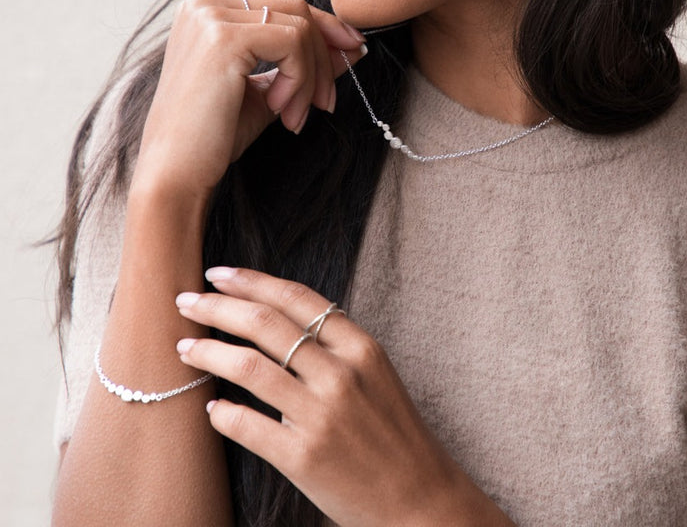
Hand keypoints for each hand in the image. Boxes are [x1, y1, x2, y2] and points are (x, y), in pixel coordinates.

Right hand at [133, 0, 366, 197]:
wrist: (177, 171)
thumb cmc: (215, 136)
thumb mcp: (271, 90)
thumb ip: (306, 65)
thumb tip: (353, 49)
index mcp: (208, 12)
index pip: (281, 3)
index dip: (323, 27)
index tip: (352, 52)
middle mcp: (205, 5)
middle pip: (295, 7)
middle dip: (325, 53)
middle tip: (327, 101)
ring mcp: (211, 17)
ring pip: (299, 26)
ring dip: (312, 75)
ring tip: (296, 115)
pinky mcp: (223, 37)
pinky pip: (292, 43)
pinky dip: (300, 79)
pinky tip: (281, 109)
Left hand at [174, 269, 505, 526]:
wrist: (419, 496)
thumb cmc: (392, 430)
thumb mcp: (375, 372)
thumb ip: (334, 345)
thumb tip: (275, 320)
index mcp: (361, 346)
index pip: (296, 298)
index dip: (252, 281)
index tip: (217, 273)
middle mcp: (341, 373)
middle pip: (266, 324)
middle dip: (218, 307)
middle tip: (185, 301)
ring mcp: (322, 415)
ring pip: (249, 367)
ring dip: (208, 353)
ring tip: (184, 348)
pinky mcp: (304, 457)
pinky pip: (247, 424)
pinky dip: (221, 413)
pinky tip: (211, 407)